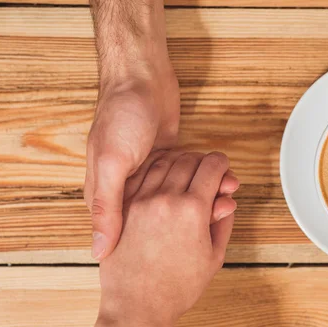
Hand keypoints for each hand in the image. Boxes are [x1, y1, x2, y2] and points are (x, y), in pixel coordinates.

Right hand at [84, 66, 238, 259]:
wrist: (141, 75)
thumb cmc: (121, 115)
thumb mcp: (110, 163)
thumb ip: (106, 206)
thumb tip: (99, 251)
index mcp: (107, 194)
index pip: (133, 231)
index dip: (163, 236)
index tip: (192, 238)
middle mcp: (127, 187)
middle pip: (162, 214)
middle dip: (193, 215)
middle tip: (220, 210)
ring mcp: (149, 172)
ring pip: (180, 196)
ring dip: (205, 197)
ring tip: (228, 197)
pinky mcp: (168, 157)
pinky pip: (190, 177)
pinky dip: (207, 179)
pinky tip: (224, 181)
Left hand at [91, 151, 235, 326]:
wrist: (137, 307)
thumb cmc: (178, 288)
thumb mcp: (213, 257)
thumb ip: (223, 222)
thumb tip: (227, 200)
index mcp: (192, 210)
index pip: (212, 166)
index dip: (222, 163)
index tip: (223, 169)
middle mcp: (166, 199)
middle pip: (188, 159)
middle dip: (202, 161)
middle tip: (207, 173)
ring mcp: (141, 202)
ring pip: (163, 162)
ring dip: (178, 161)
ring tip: (185, 173)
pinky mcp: (124, 209)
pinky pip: (141, 176)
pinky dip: (154, 169)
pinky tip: (162, 178)